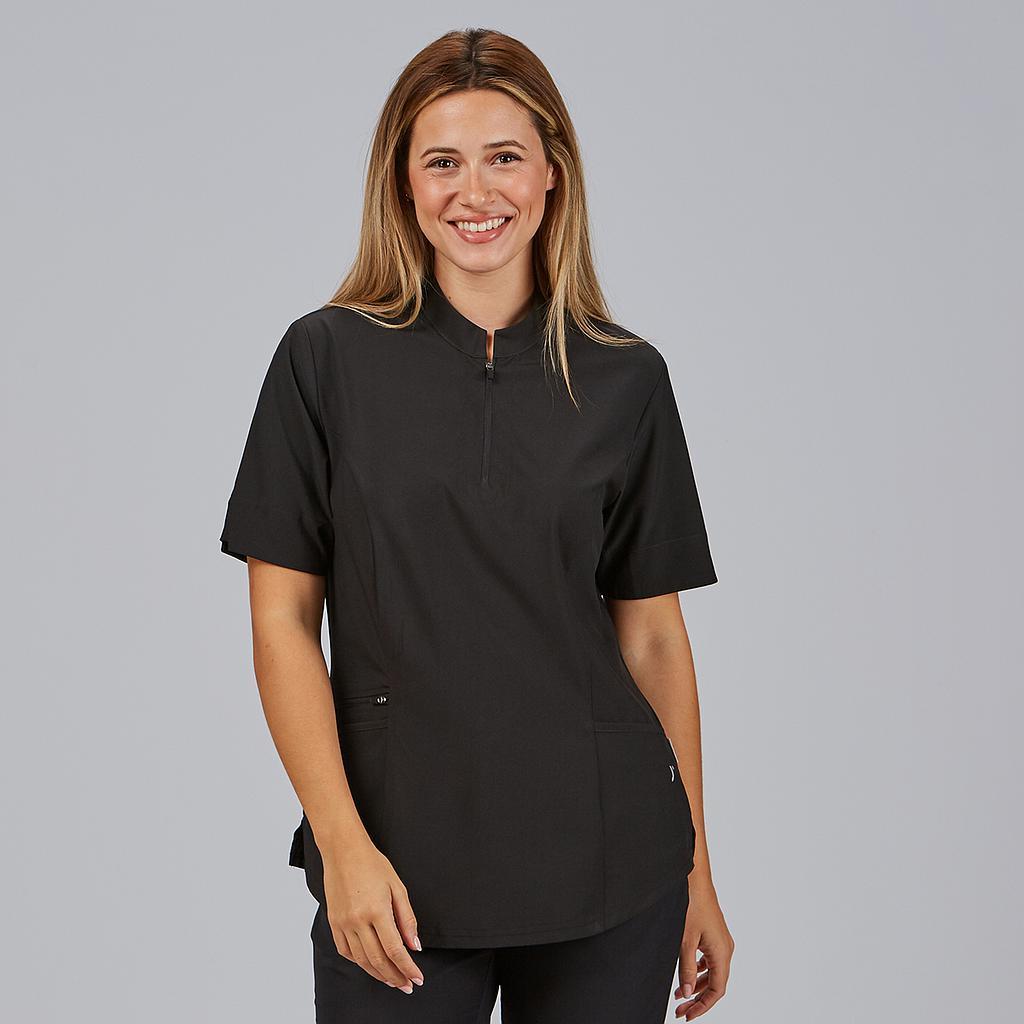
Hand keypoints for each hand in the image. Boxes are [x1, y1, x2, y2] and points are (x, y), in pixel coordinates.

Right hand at [321, 836, 424, 992]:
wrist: (343, 851)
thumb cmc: (372, 864)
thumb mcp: (397, 887)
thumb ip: (407, 919)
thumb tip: (414, 945)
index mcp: (377, 911)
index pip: (395, 950)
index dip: (408, 968)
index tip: (417, 978)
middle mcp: (358, 921)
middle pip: (378, 960)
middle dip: (395, 977)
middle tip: (407, 985)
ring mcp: (343, 924)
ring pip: (362, 960)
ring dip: (378, 974)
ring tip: (392, 980)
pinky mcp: (334, 923)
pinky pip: (346, 951)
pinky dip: (359, 962)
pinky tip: (370, 965)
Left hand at [673, 874, 733, 1018]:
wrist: (695, 880)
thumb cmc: (692, 904)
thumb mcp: (685, 940)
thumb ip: (685, 968)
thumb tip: (686, 993)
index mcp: (722, 953)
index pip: (716, 990)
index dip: (703, 1006)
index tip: (688, 1016)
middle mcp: (725, 950)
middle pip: (715, 984)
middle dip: (697, 999)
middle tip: (680, 1011)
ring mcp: (720, 943)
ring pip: (712, 973)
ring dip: (696, 986)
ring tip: (679, 996)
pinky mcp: (714, 936)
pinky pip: (709, 961)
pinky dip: (698, 972)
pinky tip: (686, 976)